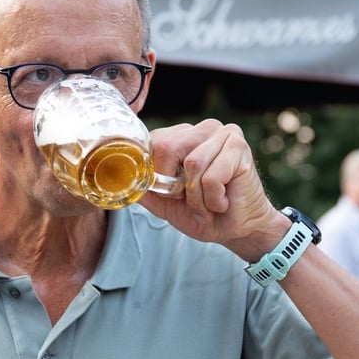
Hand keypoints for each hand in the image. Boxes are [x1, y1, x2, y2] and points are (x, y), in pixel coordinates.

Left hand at [140, 119, 282, 259]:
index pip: (153, 141)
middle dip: (173, 185)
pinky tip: (223, 202)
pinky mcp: (239, 147)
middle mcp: (202, 128)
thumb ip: (143, 188)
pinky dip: (212, 199)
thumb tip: (118, 179)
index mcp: (183, 135)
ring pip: (191, 165)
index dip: (155, 173)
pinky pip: (211, 177)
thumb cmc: (204, 213)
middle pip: (167, 147)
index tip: (171, 195)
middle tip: (189, 200)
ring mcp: (223, 134)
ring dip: (196, 197)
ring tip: (209, 204)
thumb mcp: (164, 203)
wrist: (240, 230)